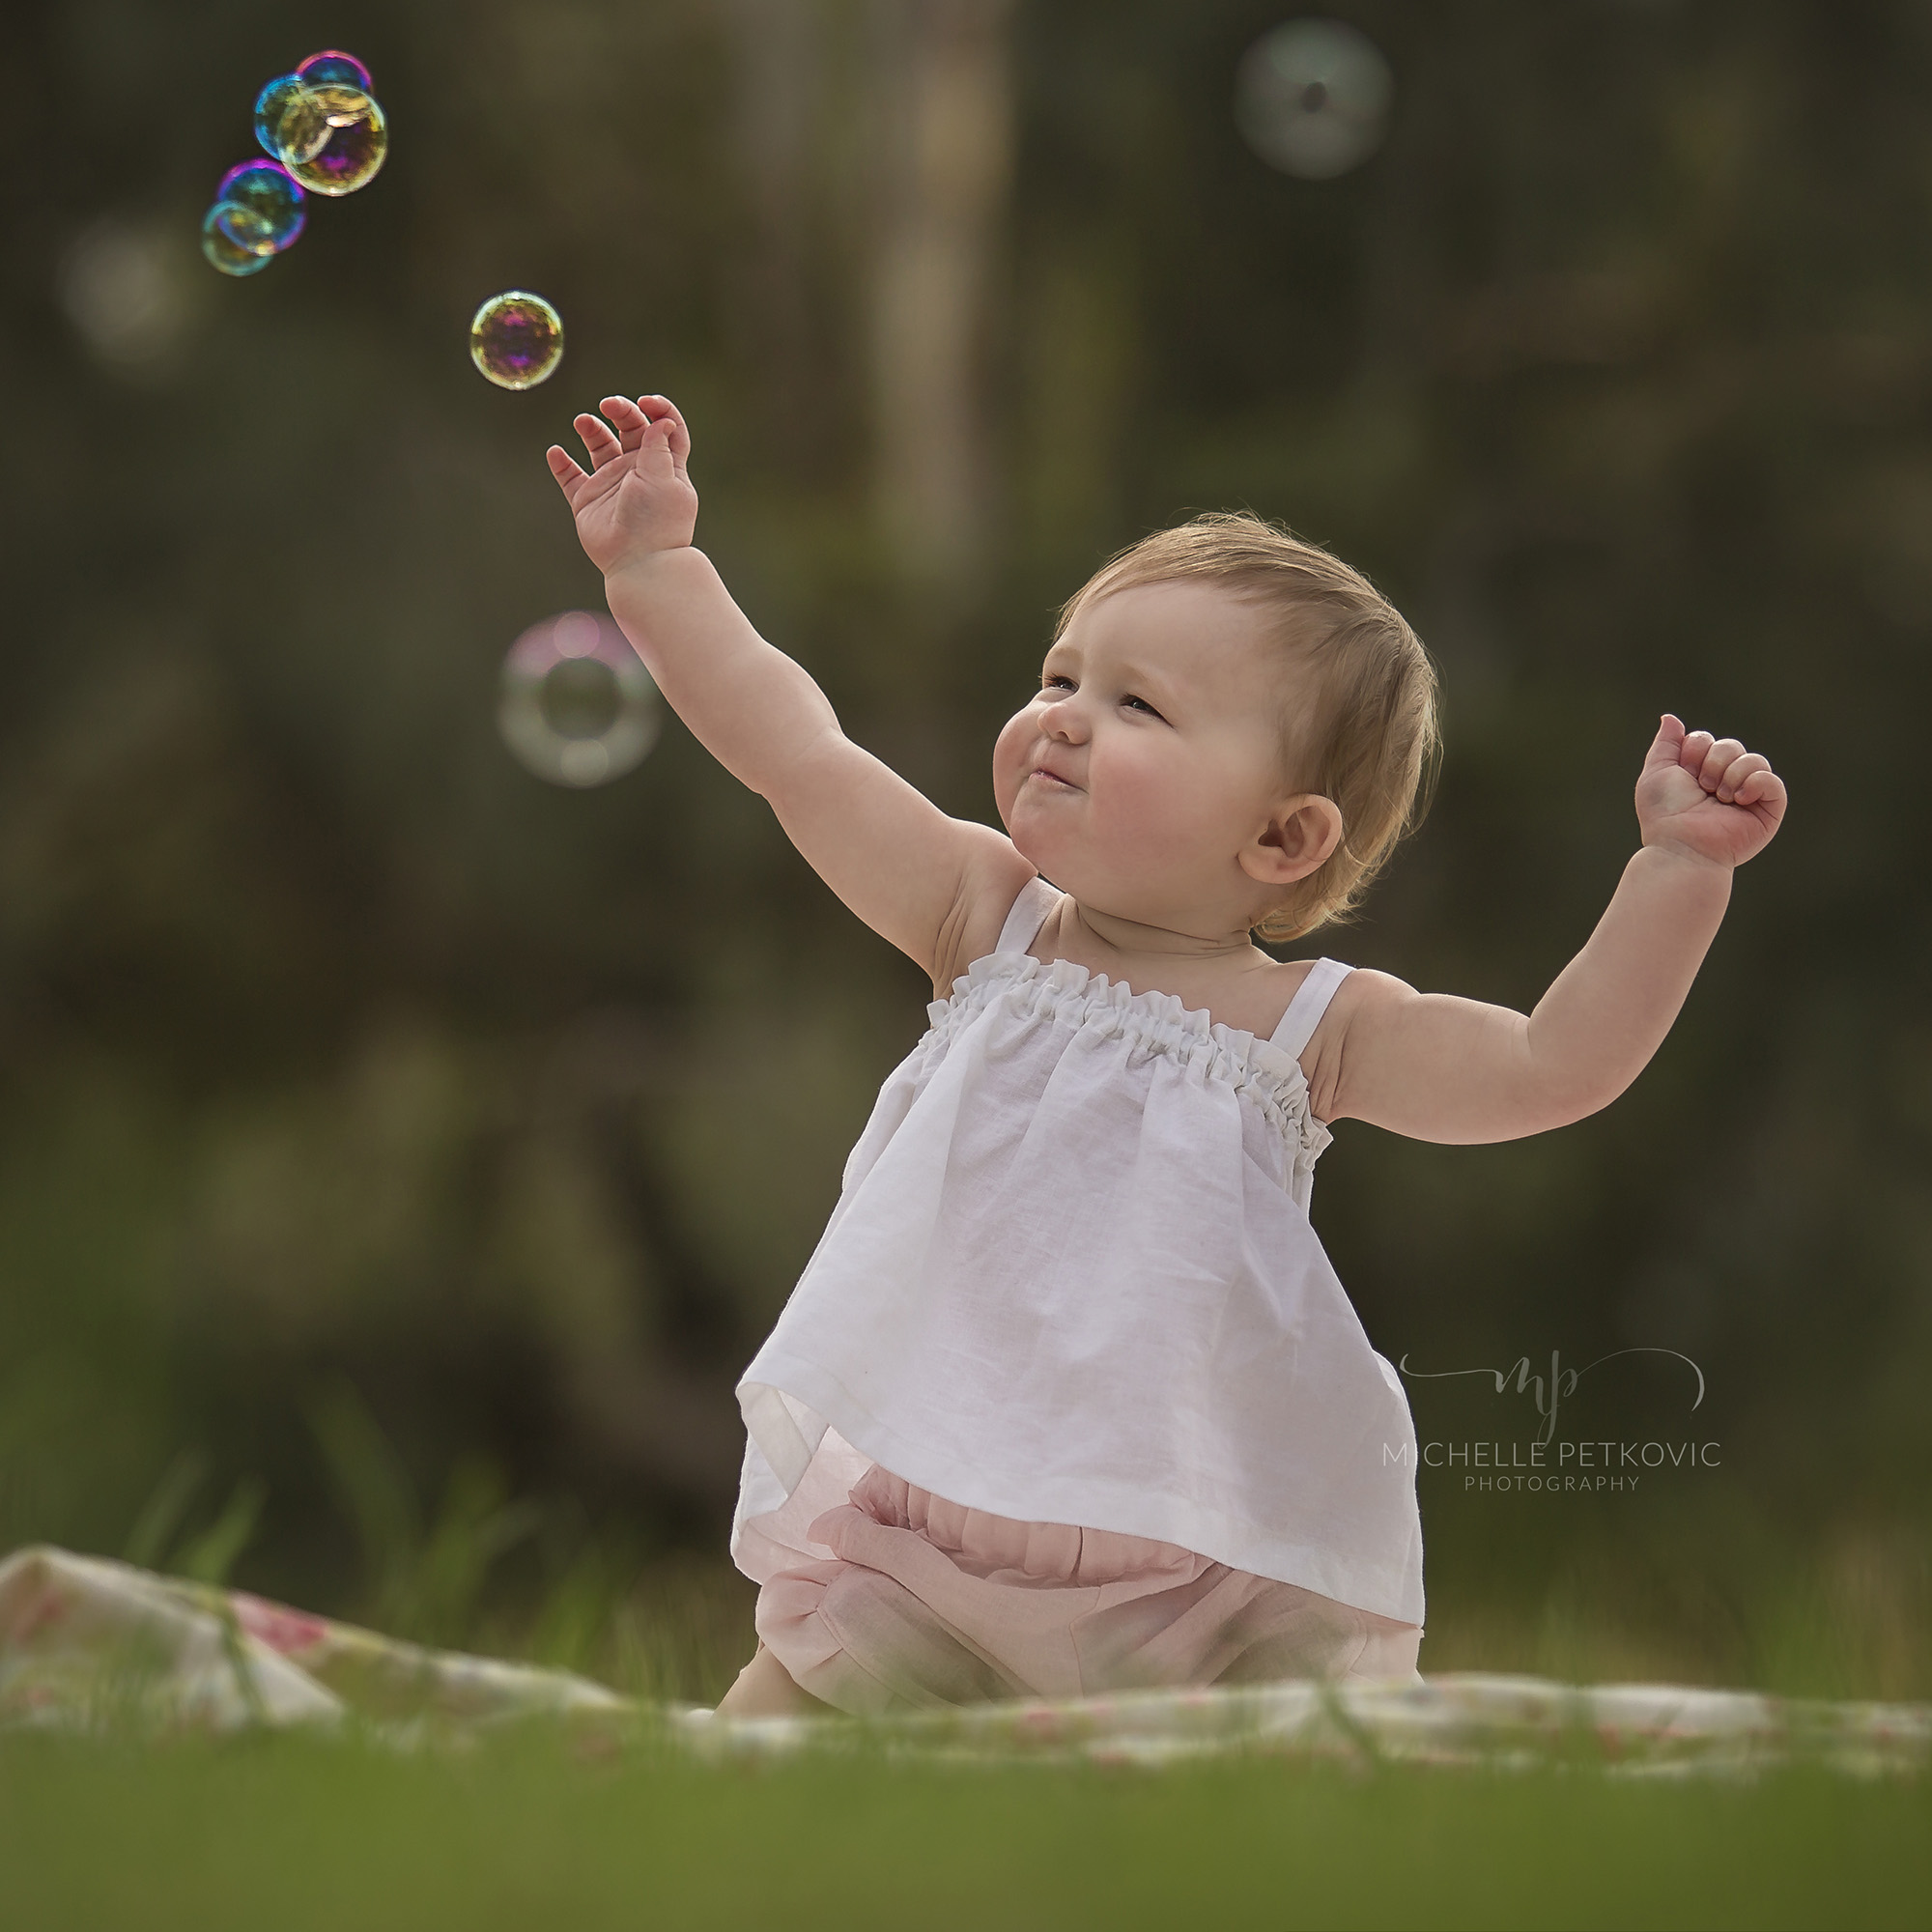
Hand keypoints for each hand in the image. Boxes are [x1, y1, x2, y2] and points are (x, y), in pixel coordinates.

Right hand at [546, 394, 697, 574]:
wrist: (637, 563)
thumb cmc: (656, 521)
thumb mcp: (663, 477)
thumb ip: (659, 446)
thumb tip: (662, 421)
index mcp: (664, 465)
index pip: (666, 429)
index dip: (659, 410)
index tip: (645, 403)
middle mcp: (639, 472)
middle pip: (631, 429)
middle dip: (620, 411)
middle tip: (608, 406)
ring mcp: (612, 486)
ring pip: (600, 447)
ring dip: (591, 429)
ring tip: (583, 422)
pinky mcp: (588, 501)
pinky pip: (570, 477)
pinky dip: (561, 463)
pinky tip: (556, 452)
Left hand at [1635, 714, 1786, 867]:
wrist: (1682, 845)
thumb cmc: (1665, 813)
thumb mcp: (1656, 772)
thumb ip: (1665, 744)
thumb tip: (1670, 719)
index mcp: (1701, 773)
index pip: (1707, 740)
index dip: (1695, 751)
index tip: (1684, 774)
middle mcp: (1726, 782)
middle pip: (1731, 745)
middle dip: (1713, 762)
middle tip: (1702, 787)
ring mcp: (1748, 795)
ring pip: (1754, 759)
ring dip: (1731, 775)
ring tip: (1720, 798)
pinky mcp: (1768, 810)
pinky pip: (1772, 780)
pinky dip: (1754, 784)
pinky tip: (1739, 800)